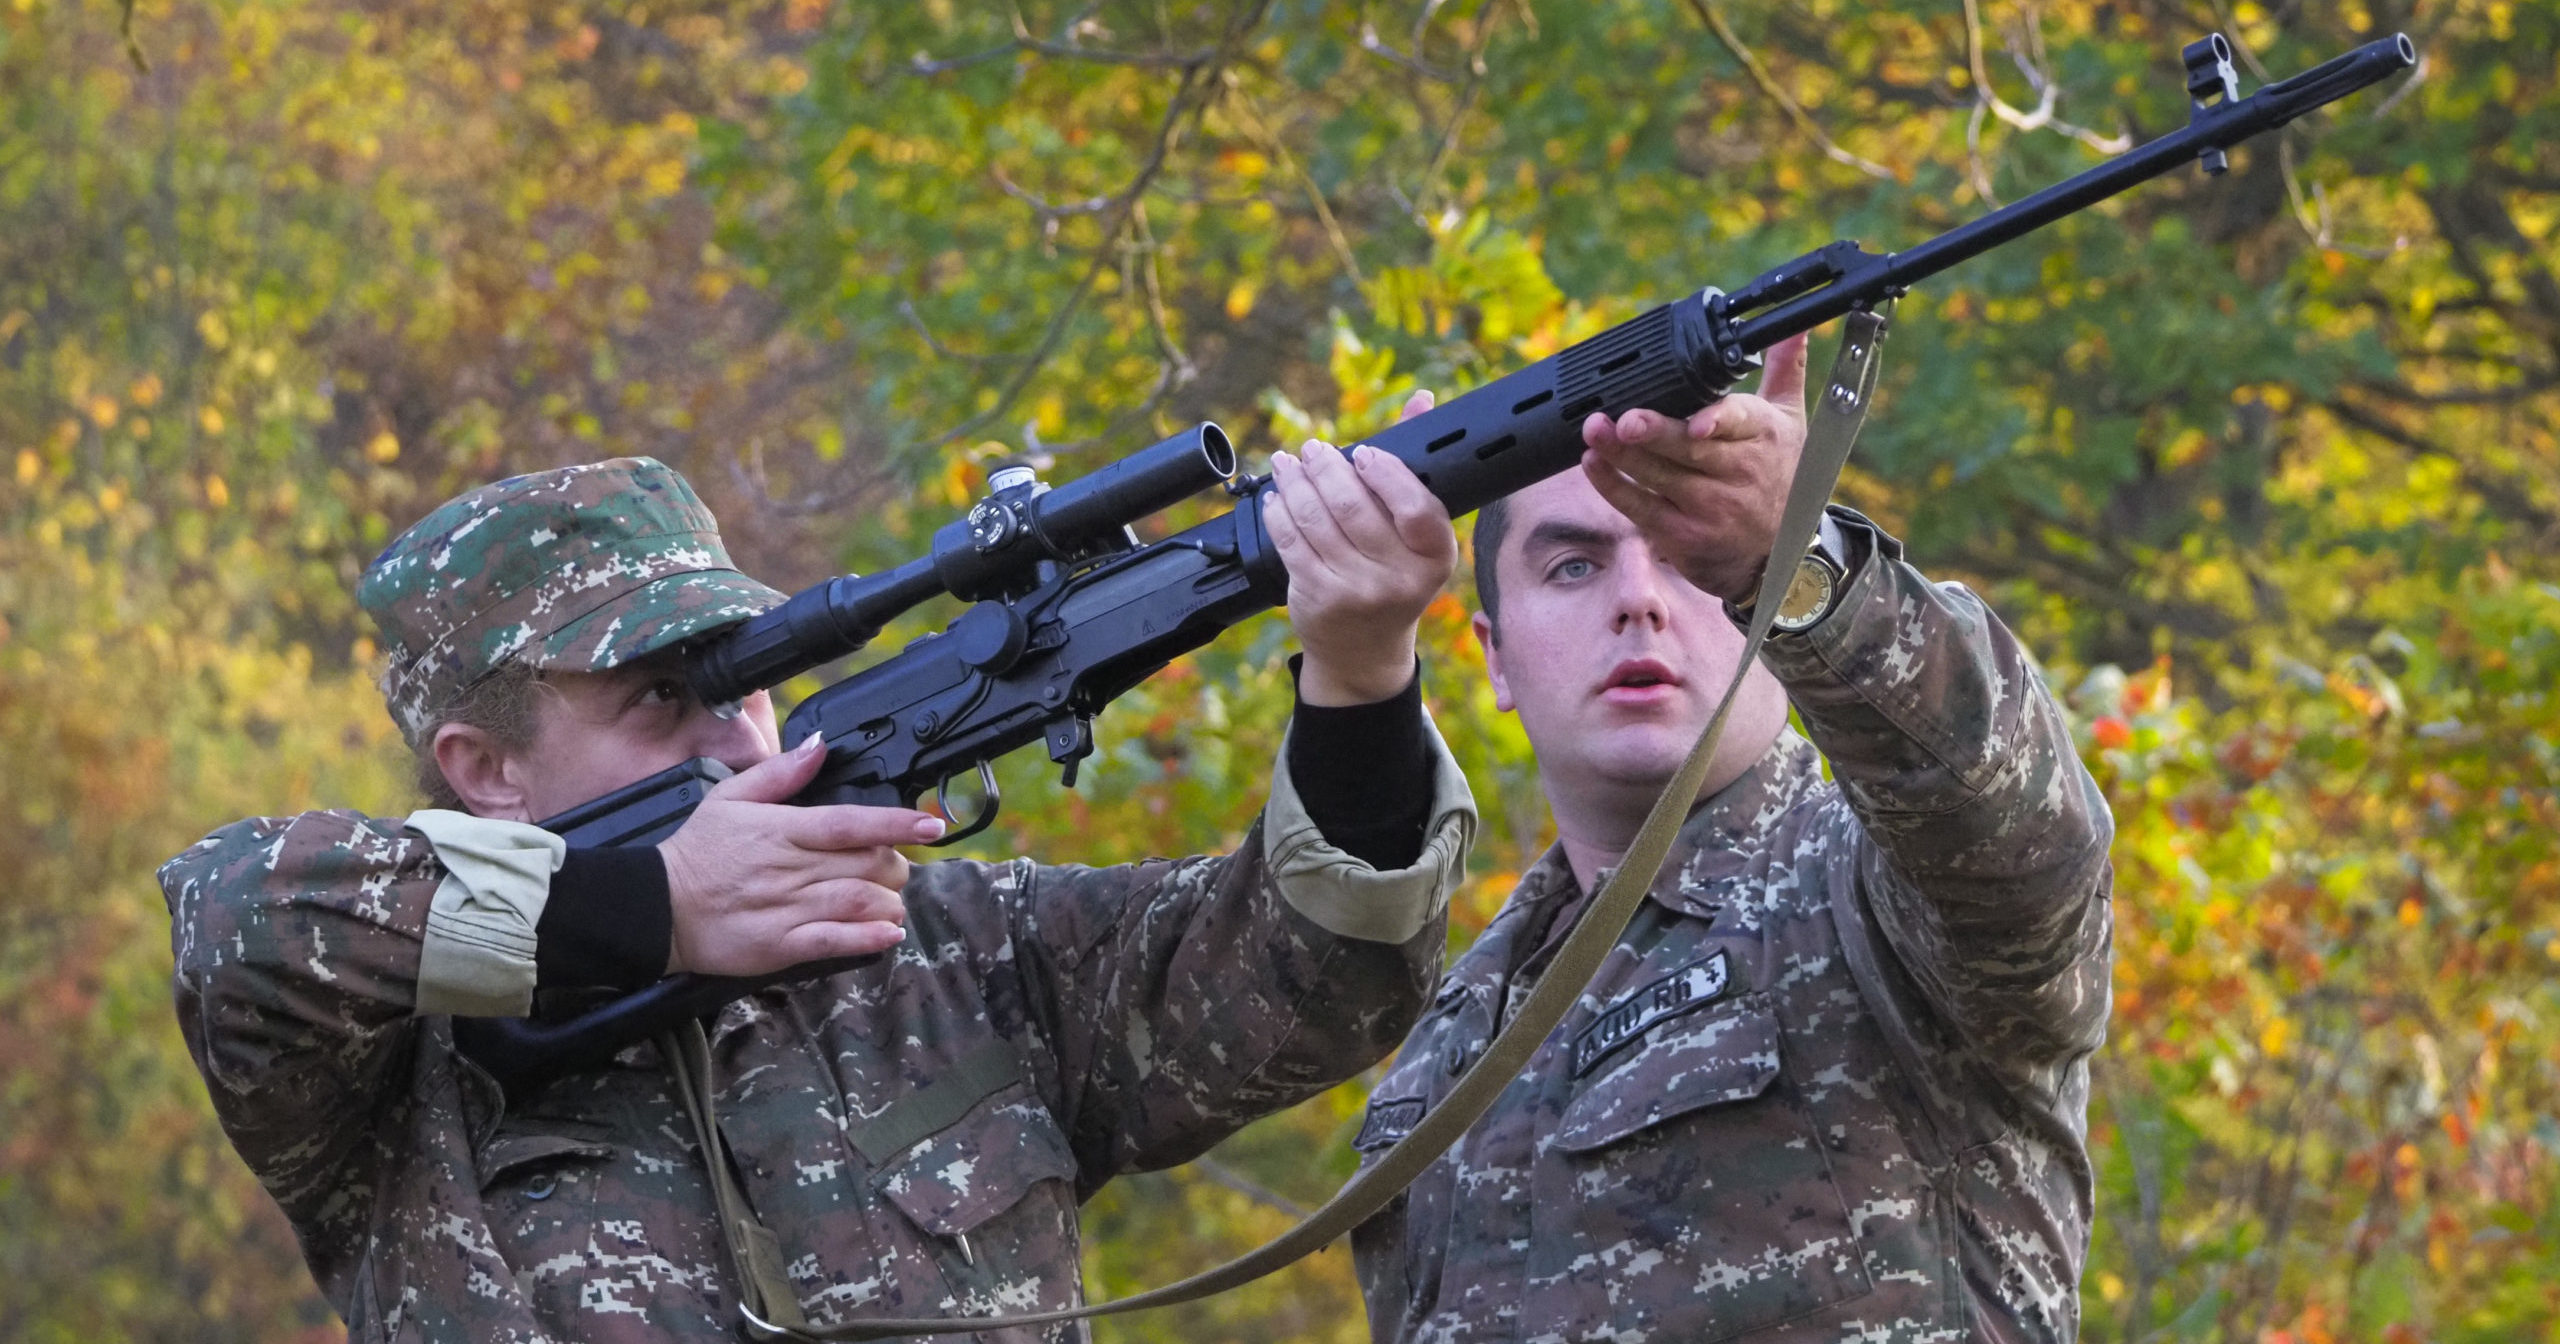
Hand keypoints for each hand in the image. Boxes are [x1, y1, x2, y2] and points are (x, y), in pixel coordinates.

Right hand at [655, 734, 937, 976]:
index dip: (895, 822)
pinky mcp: (779, 945)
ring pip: (858, 901)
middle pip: (866, 864)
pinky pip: (834, 941)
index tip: (930, 823)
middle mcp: (789, 868)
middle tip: (894, 867)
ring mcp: (786, 909)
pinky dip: (868, 938)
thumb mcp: (729, 797)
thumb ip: (780, 773)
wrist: (657, 907)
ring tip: (890, 901)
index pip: (850, 822)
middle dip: (895, 865)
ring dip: (888, 902)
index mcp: (781, 830)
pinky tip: (887, 933)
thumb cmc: (696, 851)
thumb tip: (819, 746)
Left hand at [1265, 390, 1457, 705]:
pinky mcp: (1318, 597)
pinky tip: (1276, 497)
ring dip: (1295, 483)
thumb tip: (1422, 399)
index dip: (1386, 473)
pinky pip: (1291, 542)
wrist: (1364, 650)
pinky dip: (1279, 512)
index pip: (1416, 507)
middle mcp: (1399, 578)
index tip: (1363, 451)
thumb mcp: (1416, 535)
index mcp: (1434, 557)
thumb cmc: (1393, 577)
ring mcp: (1357, 591)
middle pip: (1354, 507)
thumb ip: (1415, 466)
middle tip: (1314, 449)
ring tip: (1287, 463)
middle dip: (1326, 468)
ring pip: (1316, 520)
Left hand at [1577, 332, 1812, 603]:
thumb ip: (1786, 369)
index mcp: (1762, 436)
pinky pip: (1640, 508)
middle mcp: (1738, 473)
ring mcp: (1709, 508)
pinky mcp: (1682, 535)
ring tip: (1594, 431)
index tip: (1697, 423)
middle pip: (1689, 451)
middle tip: (1623, 419)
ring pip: (1659, 477)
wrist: (1779, 552)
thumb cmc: (1780, 474)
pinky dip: (1613, 486)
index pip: (1740, 423)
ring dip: (1621, 455)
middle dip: (1655, 434)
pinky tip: (1593, 464)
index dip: (1717, 422)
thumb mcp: (1792, 421)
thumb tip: (1791, 327)